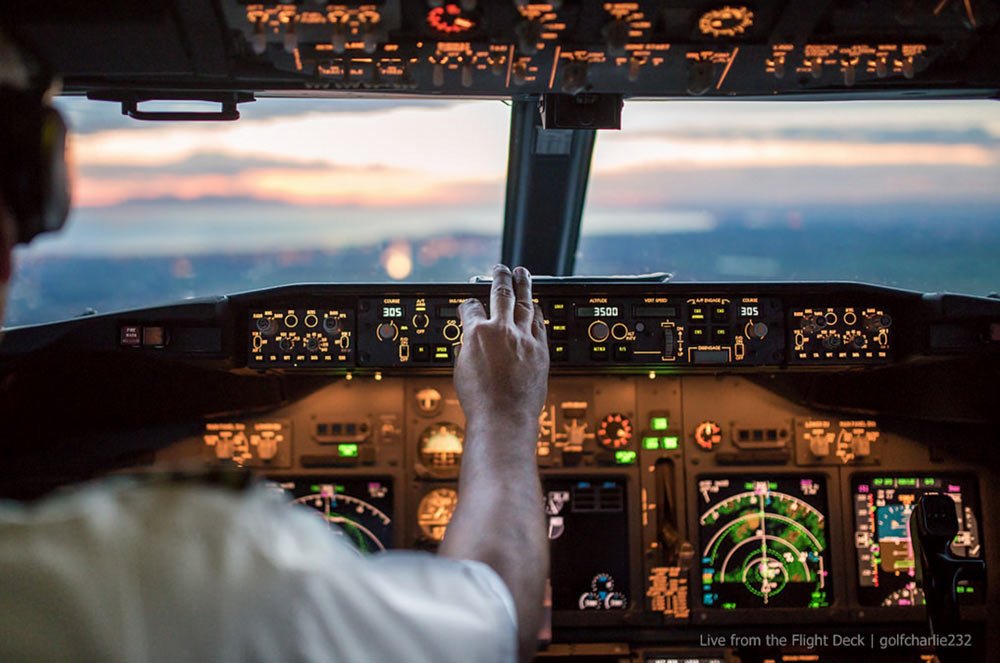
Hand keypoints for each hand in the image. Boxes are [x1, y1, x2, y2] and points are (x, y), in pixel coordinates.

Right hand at [455, 265, 548, 433]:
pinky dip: (537, 312)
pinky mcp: (540, 350)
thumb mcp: (461, 371)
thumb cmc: (480, 402)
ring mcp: (523, 339)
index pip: (470, 308)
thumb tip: (467, 344)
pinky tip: (537, 306)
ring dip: (523, 286)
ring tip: (523, 274)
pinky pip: (540, 323)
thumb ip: (466, 350)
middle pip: (501, 295)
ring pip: (525, 304)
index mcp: (476, 334)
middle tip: (500, 269)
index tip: (469, 303)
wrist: (504, 418)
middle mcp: (501, 331)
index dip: (468, 304)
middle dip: (500, 278)